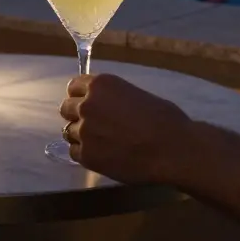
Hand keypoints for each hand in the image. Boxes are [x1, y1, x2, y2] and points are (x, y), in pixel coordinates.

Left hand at [60, 73, 192, 184]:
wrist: (172, 149)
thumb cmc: (164, 119)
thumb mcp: (135, 95)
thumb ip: (113, 98)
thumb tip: (106, 106)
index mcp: (100, 85)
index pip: (74, 87)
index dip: (81, 96)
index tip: (88, 103)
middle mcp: (87, 105)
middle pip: (67, 108)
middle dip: (78, 115)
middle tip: (95, 125)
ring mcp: (84, 131)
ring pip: (69, 132)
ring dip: (82, 136)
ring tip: (102, 143)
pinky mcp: (87, 156)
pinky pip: (74, 152)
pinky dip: (85, 154)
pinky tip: (102, 155)